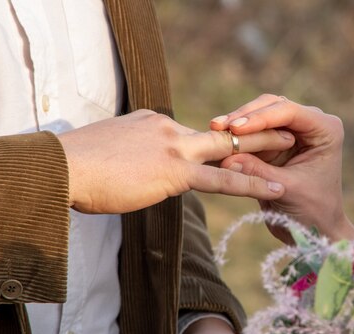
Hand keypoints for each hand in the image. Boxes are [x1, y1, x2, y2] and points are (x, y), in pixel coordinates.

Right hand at [57, 109, 294, 213]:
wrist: (61, 167)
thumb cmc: (71, 167)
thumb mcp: (102, 155)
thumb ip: (124, 158)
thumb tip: (124, 170)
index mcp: (148, 123)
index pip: (186, 133)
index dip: (210, 140)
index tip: (227, 141)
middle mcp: (164, 129)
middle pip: (216, 131)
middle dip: (249, 131)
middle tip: (279, 128)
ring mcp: (171, 148)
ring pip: (227, 150)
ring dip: (262, 150)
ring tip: (292, 148)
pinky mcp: (174, 172)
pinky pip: (221, 179)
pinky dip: (251, 184)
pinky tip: (274, 190)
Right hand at [210, 94, 353, 241]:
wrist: (313, 229)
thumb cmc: (312, 212)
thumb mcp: (286, 191)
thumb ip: (258, 172)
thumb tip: (227, 158)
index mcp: (325, 130)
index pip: (289, 112)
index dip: (260, 118)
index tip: (235, 128)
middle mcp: (310, 123)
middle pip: (272, 105)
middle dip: (245, 116)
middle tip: (219, 127)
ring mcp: (291, 130)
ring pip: (259, 113)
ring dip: (237, 122)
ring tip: (215, 130)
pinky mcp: (274, 141)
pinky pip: (252, 131)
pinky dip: (236, 135)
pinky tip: (217, 137)